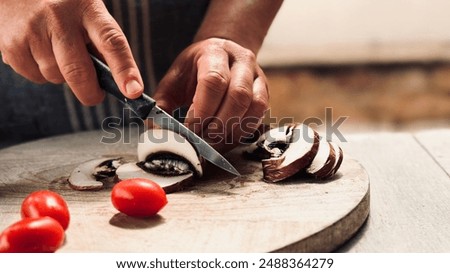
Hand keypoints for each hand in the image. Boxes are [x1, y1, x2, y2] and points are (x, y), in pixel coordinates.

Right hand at [0, 0, 142, 104]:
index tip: (133, 92)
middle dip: (90, 92)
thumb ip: (100, 43)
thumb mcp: (86, 13)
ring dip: (62, 77)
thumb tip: (116, 83)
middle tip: (95, 95)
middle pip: (79, 71)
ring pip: (57, 77)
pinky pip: (36, 77)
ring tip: (57, 53)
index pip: (111, 42)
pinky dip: (41, 73)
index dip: (125, 70)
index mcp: (88, 9)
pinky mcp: (13, 45)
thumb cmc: (62, 6)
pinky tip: (39, 51)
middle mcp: (59, 18)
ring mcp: (33, 31)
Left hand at [153, 38, 268, 151]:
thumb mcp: (174, 80)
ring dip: (233, 130)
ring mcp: (257, 75)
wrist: (220, 54)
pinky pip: (260, 113)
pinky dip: (244, 130)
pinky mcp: (265, 91)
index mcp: (214, 53)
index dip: (202, 110)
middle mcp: (241, 61)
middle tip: (202, 141)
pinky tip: (227, 138)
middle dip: (218, 124)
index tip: (189, 130)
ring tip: (214, 143)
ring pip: (254, 105)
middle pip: (238, 95)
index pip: (213, 81)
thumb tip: (155, 130)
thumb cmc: (193, 71)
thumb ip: (162, 104)